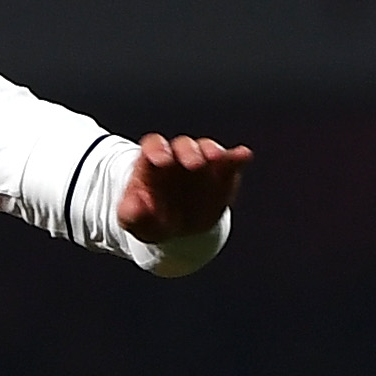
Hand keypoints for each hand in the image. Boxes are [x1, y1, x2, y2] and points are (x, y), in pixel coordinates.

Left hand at [116, 133, 253, 242]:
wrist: (176, 230)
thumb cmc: (151, 220)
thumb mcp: (134, 221)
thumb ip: (132, 213)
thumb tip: (134, 206)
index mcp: (152, 164)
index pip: (153, 146)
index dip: (157, 149)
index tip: (161, 160)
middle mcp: (177, 157)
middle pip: (183, 146)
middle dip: (189, 152)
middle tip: (195, 164)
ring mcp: (201, 162)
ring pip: (207, 150)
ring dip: (213, 152)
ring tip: (218, 158)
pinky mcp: (221, 173)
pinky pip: (229, 162)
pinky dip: (237, 158)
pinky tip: (243, 156)